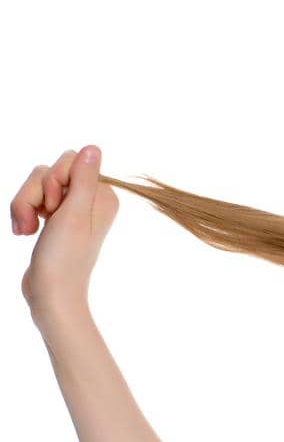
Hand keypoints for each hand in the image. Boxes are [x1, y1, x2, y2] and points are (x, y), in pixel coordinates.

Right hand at [13, 145, 118, 320]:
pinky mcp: (53, 218)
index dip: (54, 179)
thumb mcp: (73, 215)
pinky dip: (22, 213)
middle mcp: (90, 200)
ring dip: (24, 205)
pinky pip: (30, 199)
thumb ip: (83, 180)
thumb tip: (93, 148)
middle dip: (35, 193)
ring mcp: (70, 209)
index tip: (57, 207)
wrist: (51, 293)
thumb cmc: (64, 258)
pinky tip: (23, 232)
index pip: (69, 160)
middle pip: (48, 170)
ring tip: (27, 231)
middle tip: (42, 220)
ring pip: (35, 184)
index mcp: (103, 197)